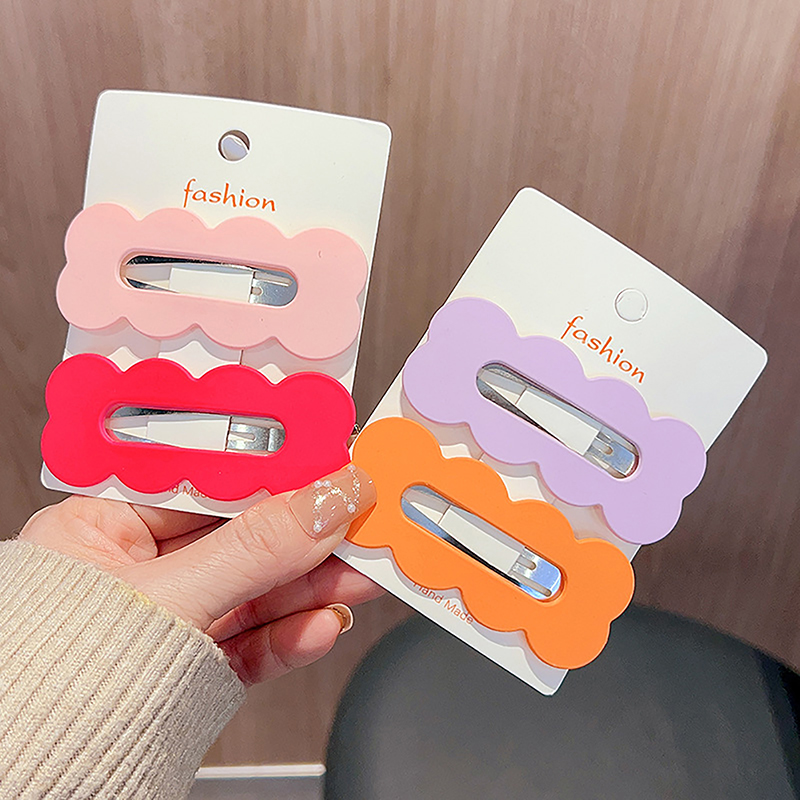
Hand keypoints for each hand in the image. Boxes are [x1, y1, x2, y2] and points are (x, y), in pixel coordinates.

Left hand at [19, 465, 379, 684]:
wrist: (37, 793)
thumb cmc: (52, 688)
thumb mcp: (167, 599)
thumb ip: (254, 550)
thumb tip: (324, 504)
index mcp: (101, 526)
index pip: (203, 479)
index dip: (269, 467)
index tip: (327, 463)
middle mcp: (137, 567)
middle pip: (241, 534)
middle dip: (307, 532)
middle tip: (361, 520)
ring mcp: (172, 617)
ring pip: (256, 589)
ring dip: (315, 584)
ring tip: (361, 574)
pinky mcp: (195, 663)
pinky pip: (252, 640)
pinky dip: (290, 635)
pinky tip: (321, 625)